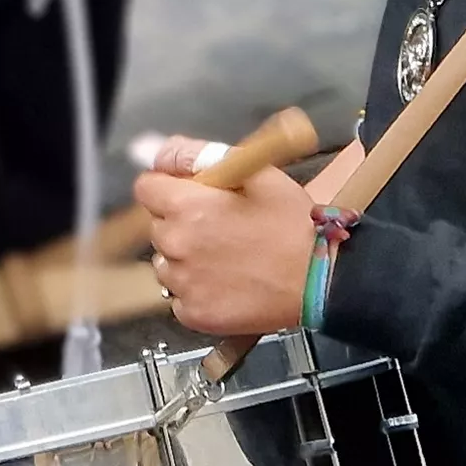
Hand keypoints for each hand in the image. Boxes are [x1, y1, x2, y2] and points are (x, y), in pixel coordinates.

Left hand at [137, 154, 315, 336]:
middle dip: (181, 222)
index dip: (168, 187)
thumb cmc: (293, 224)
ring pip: (167, 262)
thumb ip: (201, 156)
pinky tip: (226, 281)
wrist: (319, 280)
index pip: (146, 188)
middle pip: (158, 226)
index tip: (190, 194)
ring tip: (226, 256)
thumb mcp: (256, 173)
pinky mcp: (194, 314)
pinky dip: (196, 289)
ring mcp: (184, 284)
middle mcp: (177, 246)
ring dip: (186, 257)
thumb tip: (163, 152)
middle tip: (221, 226)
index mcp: (188, 208)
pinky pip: (180, 296)